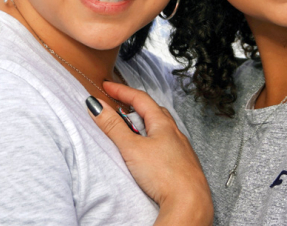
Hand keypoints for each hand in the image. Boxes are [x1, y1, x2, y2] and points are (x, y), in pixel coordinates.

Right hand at [87, 82, 212, 225]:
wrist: (189, 201)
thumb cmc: (165, 174)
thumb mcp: (132, 148)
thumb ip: (113, 127)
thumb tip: (97, 106)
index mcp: (163, 124)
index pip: (140, 98)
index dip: (122, 90)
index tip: (107, 86)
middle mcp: (175, 133)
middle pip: (153, 111)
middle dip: (135, 105)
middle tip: (118, 105)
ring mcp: (180, 149)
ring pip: (161, 129)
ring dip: (145, 124)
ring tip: (131, 129)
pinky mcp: (182, 164)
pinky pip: (166, 145)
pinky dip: (153, 141)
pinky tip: (148, 152)